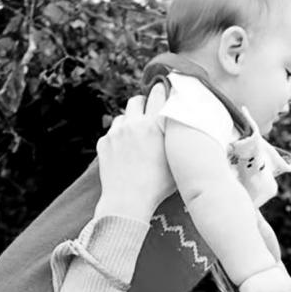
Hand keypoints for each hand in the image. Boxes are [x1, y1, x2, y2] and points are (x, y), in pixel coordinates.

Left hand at [95, 85, 174, 221]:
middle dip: (143, 104)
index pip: (159, 93)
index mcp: (156, 126)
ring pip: (124, 115)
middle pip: (137, 99)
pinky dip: (119, 137)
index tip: (164, 91)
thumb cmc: (157, 186)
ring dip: (130, 121)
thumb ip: (179, 140)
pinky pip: (113, 132)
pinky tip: (126, 152)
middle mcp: (135, 124)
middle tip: (149, 115)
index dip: (162, 90)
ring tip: (137, 137)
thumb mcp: (176, 161)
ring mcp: (117, 132)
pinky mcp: (104, 142)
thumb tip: (186, 127)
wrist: (127, 201)